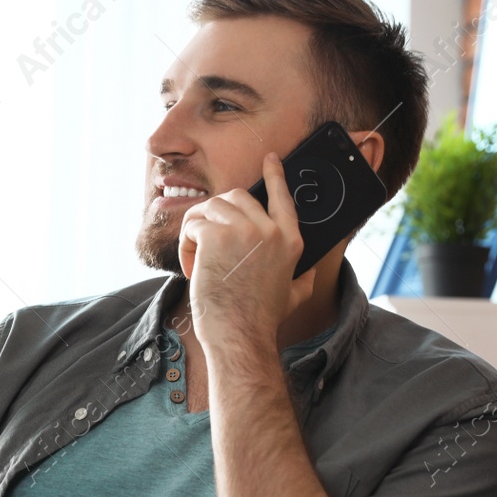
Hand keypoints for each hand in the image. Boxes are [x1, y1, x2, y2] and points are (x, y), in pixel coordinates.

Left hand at [177, 151, 315, 352]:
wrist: (239, 336)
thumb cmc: (260, 321)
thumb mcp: (293, 297)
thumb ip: (303, 280)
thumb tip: (310, 273)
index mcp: (290, 241)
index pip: (283, 198)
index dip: (275, 176)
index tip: (271, 160)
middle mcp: (270, 230)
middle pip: (237, 197)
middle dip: (216, 213)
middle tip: (205, 240)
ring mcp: (244, 230)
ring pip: (211, 206)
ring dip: (197, 227)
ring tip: (197, 257)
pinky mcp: (217, 236)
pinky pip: (194, 224)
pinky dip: (186, 243)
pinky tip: (193, 267)